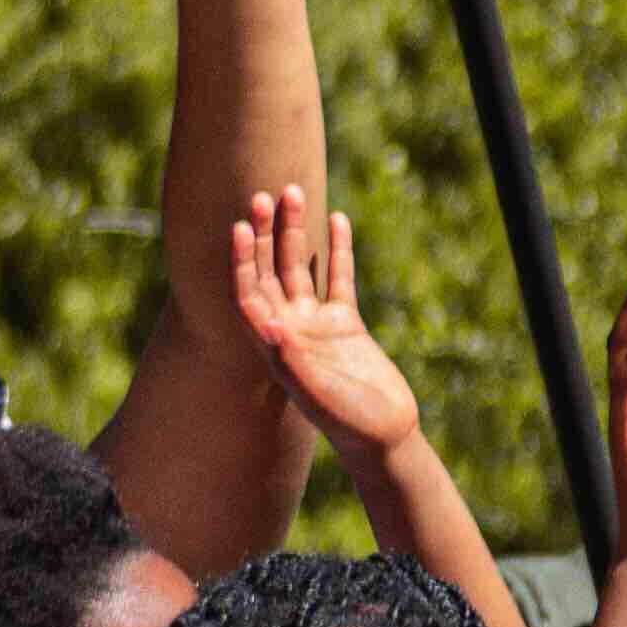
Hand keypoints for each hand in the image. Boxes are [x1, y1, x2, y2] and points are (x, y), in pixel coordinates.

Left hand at [233, 184, 421, 453]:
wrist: (383, 435)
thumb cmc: (348, 421)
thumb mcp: (318, 394)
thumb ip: (293, 362)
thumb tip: (269, 327)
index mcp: (275, 347)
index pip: (249, 295)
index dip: (243, 262)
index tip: (243, 228)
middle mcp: (291, 330)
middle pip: (270, 273)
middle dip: (265, 235)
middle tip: (262, 195)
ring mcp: (318, 324)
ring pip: (302, 267)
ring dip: (296, 231)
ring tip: (293, 190)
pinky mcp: (347, 323)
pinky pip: (338, 278)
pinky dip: (338, 249)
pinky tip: (337, 217)